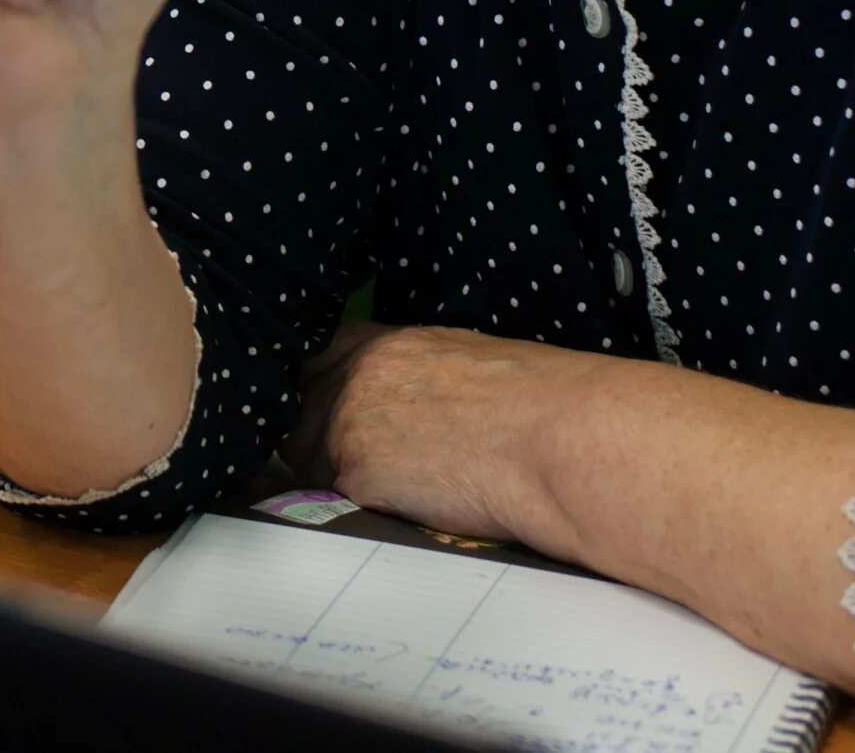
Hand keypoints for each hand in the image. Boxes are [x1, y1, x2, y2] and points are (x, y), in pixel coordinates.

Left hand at [283, 322, 601, 549]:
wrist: (554, 439)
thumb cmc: (527, 399)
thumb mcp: (452, 359)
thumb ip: (403, 374)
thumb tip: (393, 403)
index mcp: (371, 342)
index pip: (312, 368)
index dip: (323, 400)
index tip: (340, 424)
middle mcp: (346, 377)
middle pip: (300, 417)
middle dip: (321, 443)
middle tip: (371, 469)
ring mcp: (343, 425)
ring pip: (308, 463)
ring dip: (337, 480)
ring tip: (393, 494)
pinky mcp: (356, 477)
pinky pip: (334, 500)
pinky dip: (358, 511)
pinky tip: (396, 512)